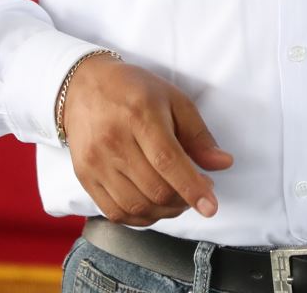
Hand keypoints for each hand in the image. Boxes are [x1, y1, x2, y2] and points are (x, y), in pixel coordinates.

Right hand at [62, 54, 235, 225]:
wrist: (82, 88)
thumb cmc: (134, 90)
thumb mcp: (173, 99)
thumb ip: (198, 134)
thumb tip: (223, 163)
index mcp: (140, 115)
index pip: (168, 161)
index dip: (192, 187)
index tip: (210, 207)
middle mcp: (114, 141)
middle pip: (154, 188)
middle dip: (184, 200)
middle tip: (198, 191)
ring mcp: (96, 162)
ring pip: (136, 206)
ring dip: (165, 212)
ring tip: (178, 198)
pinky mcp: (85, 177)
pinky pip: (115, 212)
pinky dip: (140, 218)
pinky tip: (154, 205)